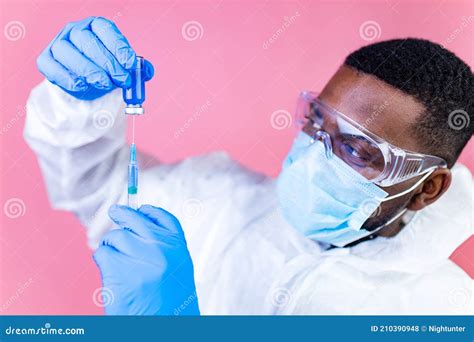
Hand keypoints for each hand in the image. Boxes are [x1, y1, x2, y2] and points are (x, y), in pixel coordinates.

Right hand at [37, 16, 153, 99]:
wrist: (87, 83)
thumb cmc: (107, 70)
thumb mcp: (125, 67)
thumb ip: (139, 68)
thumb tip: (146, 71)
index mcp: (95, 26)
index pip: (105, 29)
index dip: (118, 46)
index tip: (131, 64)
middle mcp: (74, 30)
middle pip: (87, 41)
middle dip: (108, 63)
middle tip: (122, 80)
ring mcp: (58, 44)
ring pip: (67, 52)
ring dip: (89, 70)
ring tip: (105, 84)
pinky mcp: (46, 60)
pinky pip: (52, 67)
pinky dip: (68, 78)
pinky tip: (83, 86)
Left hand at [93, 204, 199, 314]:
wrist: (164, 328)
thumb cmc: (170, 306)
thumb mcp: (177, 272)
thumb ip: (164, 249)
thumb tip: (140, 229)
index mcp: (178, 248)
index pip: (163, 218)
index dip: (149, 211)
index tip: (140, 208)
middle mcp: (160, 248)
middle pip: (134, 219)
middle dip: (121, 214)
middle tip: (114, 211)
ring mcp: (139, 257)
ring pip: (115, 237)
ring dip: (111, 246)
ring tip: (116, 264)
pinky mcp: (118, 269)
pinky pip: (102, 254)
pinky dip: (102, 260)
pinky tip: (110, 274)